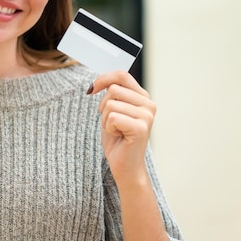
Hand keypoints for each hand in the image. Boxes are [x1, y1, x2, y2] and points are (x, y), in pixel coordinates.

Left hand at [88, 71, 156, 186]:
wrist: (125, 165)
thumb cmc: (117, 138)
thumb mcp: (113, 110)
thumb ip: (112, 93)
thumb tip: (98, 81)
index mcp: (143, 97)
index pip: (122, 75)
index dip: (103, 79)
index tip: (91, 89)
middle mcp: (149, 104)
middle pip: (113, 89)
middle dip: (103, 106)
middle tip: (111, 122)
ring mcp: (147, 116)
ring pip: (110, 104)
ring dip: (105, 119)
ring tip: (116, 130)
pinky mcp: (141, 128)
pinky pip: (112, 117)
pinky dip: (108, 128)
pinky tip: (118, 136)